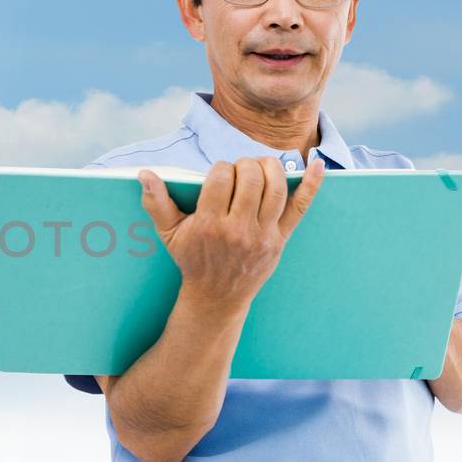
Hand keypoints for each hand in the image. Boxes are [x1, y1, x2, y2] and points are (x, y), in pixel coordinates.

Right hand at [138, 157, 324, 308]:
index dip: (220, 168)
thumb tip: (144, 175)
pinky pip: (300, 207)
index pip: (221, 176)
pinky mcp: (280, 240)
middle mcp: (238, 229)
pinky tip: (318, 164)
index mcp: (210, 224)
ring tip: (260, 168)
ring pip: (275, 186)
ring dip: (270, 168)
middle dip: (245, 165)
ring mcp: (263, 235)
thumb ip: (156, 203)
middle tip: (239, 172)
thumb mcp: (169, 234)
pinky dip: (312, 184)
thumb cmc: (193, 260)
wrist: (217, 297)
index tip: (218, 176)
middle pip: (250, 177)